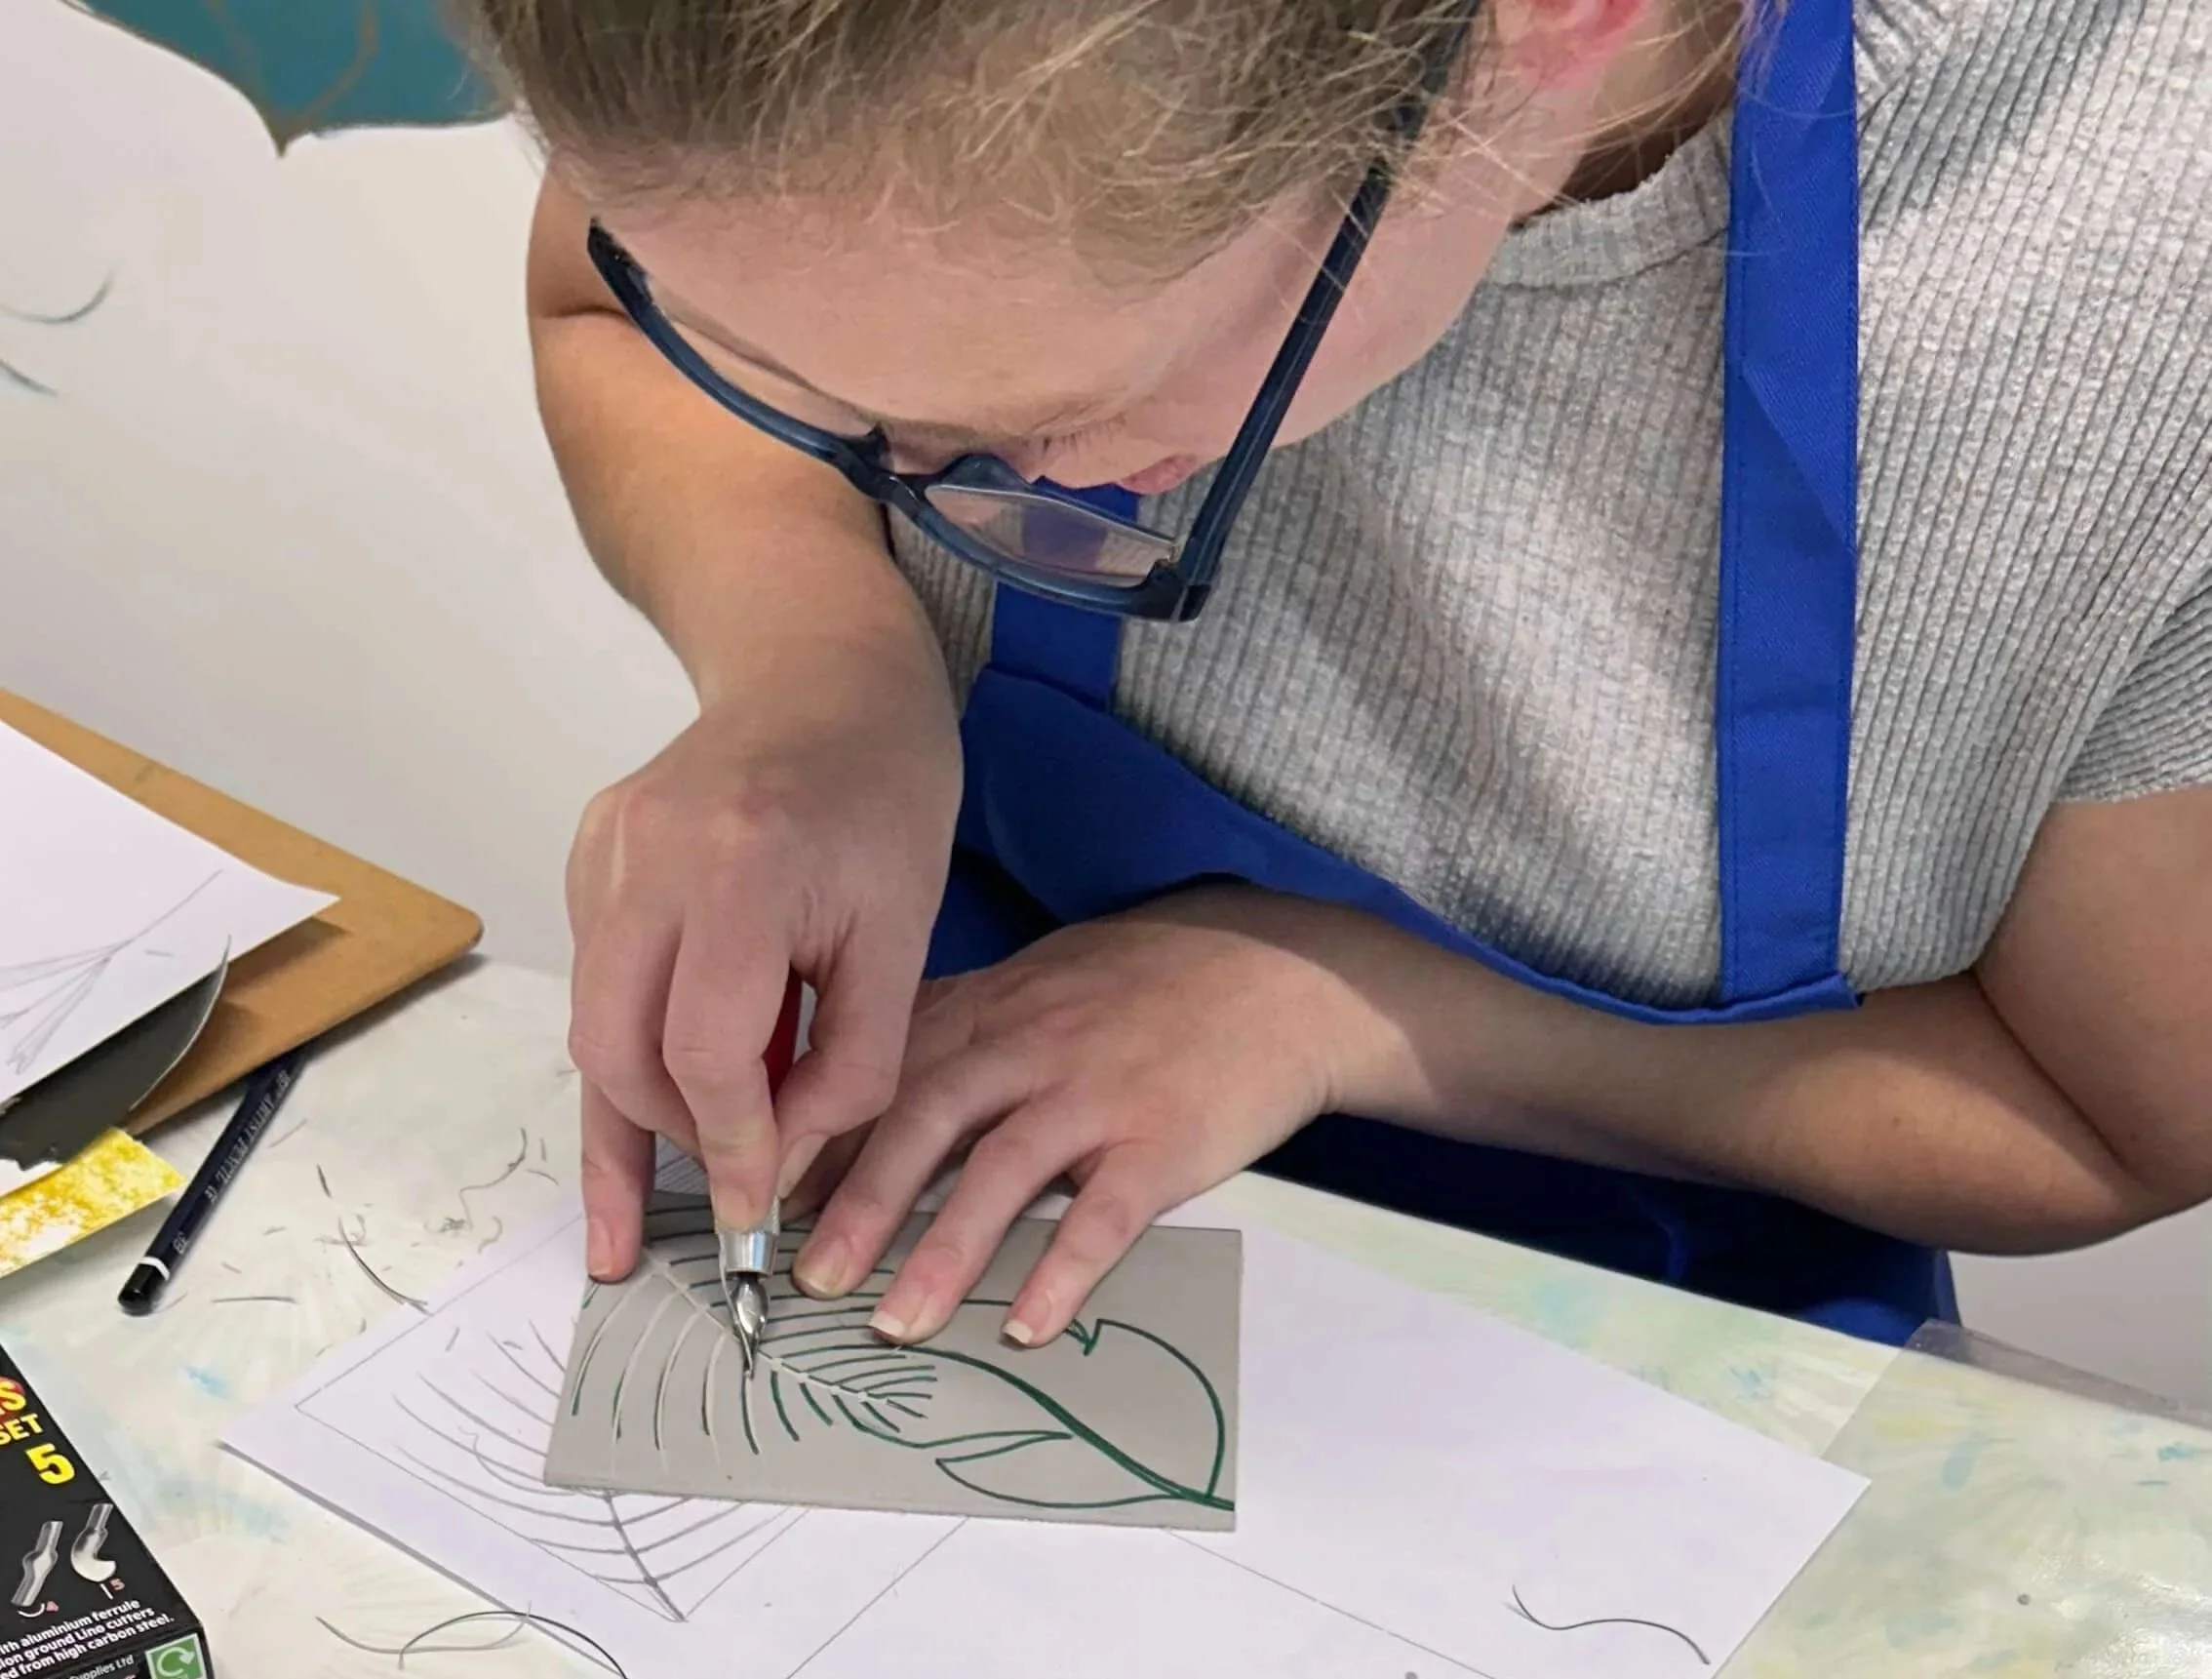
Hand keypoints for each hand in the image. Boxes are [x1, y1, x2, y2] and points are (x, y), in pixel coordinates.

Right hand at [566, 653, 960, 1281]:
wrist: (823, 675)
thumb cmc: (886, 798)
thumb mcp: (905, 937)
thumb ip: (852, 1062)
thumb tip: (779, 1166)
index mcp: (742, 870)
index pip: (705, 1053)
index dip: (731, 1144)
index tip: (756, 1207)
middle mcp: (647, 857)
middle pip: (615, 1048)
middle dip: (668, 1135)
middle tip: (725, 1191)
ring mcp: (602, 851)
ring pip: (591, 1022)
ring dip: (641, 1100)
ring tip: (668, 1186)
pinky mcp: (586, 855)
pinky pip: (597, 977)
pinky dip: (636, 1037)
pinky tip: (676, 1077)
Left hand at [789, 888, 1402, 1345]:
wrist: (1279, 973)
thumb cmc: (1150, 982)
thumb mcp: (1039, 977)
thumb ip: (956, 1027)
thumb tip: (858, 1087)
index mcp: (991, 1011)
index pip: (880, 1072)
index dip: (817, 1136)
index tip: (762, 1198)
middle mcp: (1032, 1047)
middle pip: (923, 1120)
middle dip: (855, 1202)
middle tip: (803, 1276)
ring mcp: (1099, 1093)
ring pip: (1003, 1172)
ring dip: (942, 1252)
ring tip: (896, 1323)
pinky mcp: (1164, 1139)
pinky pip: (1107, 1213)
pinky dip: (1066, 1270)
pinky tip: (1031, 1324)